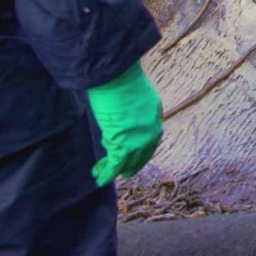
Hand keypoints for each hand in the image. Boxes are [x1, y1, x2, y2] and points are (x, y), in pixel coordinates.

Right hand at [85, 62, 163, 186]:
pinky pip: (114, 165)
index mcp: (156, 119)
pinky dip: (106, 173)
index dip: (139, 151)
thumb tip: (122, 124)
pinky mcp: (122, 146)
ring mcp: (138, 141)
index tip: (131, 157)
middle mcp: (151, 133)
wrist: (117, 77)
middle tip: (122, 171)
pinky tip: (99, 179)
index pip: (150, 142)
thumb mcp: (137, 97)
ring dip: (113, 170)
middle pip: (141, 155)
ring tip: (102, 174)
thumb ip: (134, 112)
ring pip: (126, 162)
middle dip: (129, 164)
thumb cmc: (123, 80)